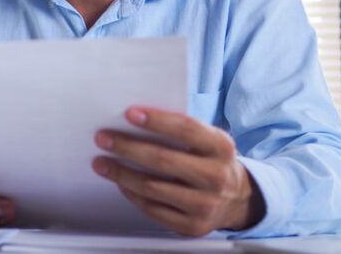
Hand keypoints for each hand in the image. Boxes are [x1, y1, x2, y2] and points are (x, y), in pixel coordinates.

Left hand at [92, 107, 264, 236]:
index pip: (186, 129)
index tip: (129, 114)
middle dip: (127, 147)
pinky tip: (121, 183)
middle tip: (104, 138)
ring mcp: (205, 204)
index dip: (156, 121)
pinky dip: (132, 194)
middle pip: (163, 159)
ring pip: (153, 187)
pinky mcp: (192, 225)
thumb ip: (181, 130)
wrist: (237, 199)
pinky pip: (153, 209)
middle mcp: (216, 176)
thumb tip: (136, 119)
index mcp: (221, 148)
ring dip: (121, 173)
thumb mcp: (208, 140)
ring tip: (102, 162)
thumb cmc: (212, 161)